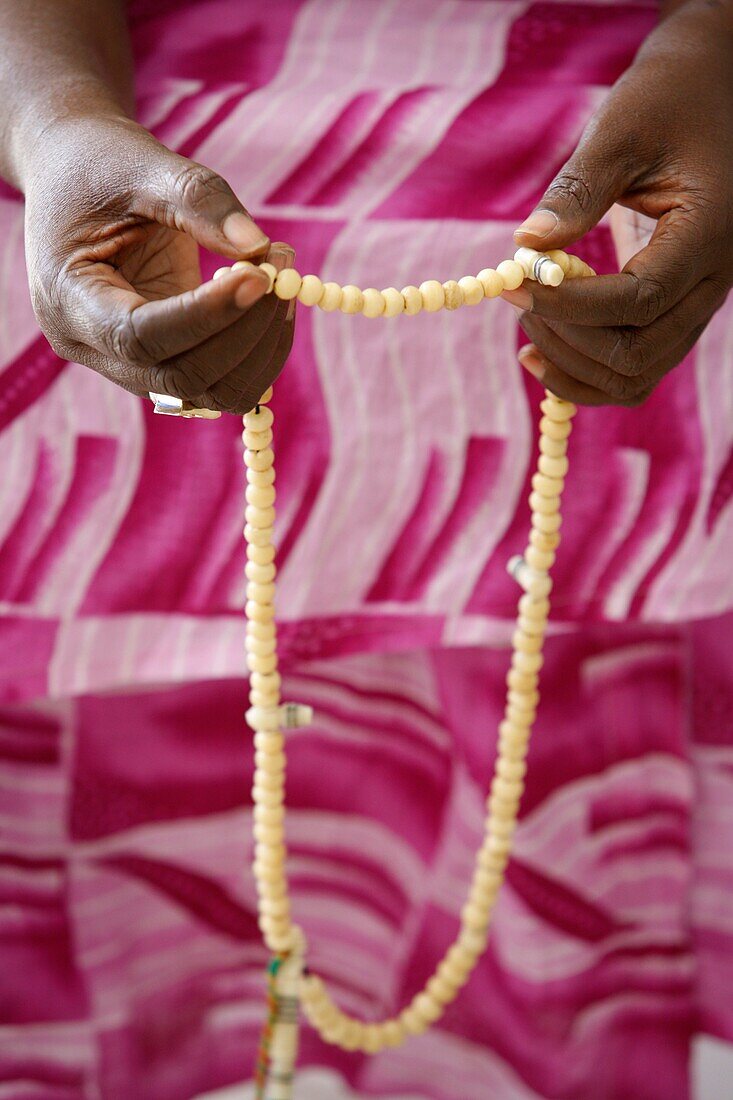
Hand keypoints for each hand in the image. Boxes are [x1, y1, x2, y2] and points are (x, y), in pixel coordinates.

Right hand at [23, 114, 294, 413]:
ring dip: (259, 349)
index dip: (206, 316)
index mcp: (68, 300)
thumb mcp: (143, 164)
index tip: (258, 275)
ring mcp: (129, 363)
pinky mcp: (164, 361)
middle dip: (244, 332)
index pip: (140, 337)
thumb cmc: (99, 163)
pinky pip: (219, 381)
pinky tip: (269, 301)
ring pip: (208, 392)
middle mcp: (93, 347)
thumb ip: (200, 200)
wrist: (74, 173)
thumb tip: (260, 248)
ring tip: (280, 280)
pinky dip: (256, 352)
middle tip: (280, 270)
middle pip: (181, 376)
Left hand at [502, 1, 732, 405]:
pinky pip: (634, 369)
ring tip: (527, 327)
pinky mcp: (672, 312)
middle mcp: (710, 282)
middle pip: (637, 354)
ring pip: (636, 375)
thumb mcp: (619, 132)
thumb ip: (577, 191)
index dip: (568, 305)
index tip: (513, 286)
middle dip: (567, 339)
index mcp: (706, 234)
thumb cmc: (664, 104)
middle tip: (518, 299)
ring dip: (573, 366)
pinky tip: (540, 354)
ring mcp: (694, 304)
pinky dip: (586, 374)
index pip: (636, 300)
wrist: (704, 98)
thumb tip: (527, 245)